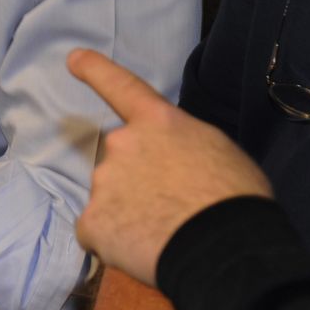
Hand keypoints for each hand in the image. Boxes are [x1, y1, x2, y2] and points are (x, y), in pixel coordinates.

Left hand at [68, 49, 273, 287]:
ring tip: (165, 232)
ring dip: (130, 213)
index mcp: (158, 122)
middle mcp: (121, 143)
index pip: (122, 87)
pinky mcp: (91, 222)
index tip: (74, 58)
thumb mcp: (218, 152)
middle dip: (138, 181)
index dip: (96, 71)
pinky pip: (98, 232)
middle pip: (121, 160)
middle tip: (172, 206)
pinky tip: (143, 251)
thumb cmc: (235, 197)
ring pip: (110, 198)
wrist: (223, 247)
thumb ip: (181, 146)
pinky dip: (115, 243)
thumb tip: (170, 162)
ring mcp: (102, 182)